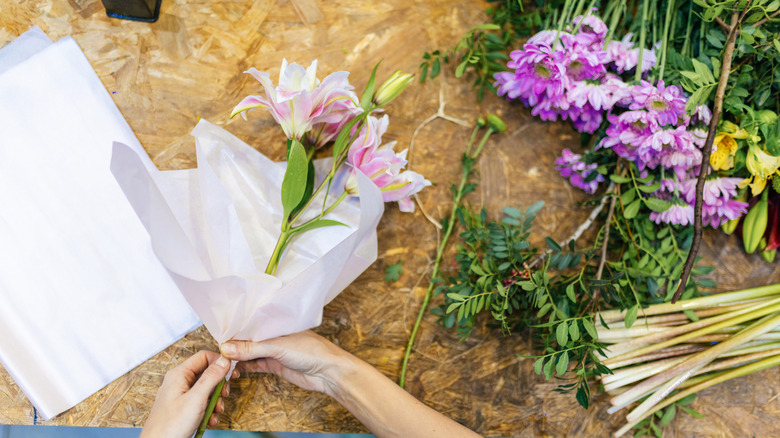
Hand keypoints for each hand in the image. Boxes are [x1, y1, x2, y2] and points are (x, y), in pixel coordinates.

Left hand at [141, 350, 236, 437]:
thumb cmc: (170, 426)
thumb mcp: (196, 399)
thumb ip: (211, 377)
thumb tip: (224, 360)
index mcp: (179, 375)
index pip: (204, 357)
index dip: (219, 363)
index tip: (231, 374)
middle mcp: (179, 382)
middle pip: (207, 374)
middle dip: (219, 386)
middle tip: (223, 396)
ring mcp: (180, 395)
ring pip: (206, 390)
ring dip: (215, 401)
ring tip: (215, 412)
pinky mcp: (183, 408)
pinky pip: (201, 402)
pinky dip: (208, 410)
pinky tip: (209, 420)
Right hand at [220, 330, 351, 396]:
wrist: (329, 373)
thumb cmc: (311, 351)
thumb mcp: (278, 346)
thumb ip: (252, 348)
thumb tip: (226, 348)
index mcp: (275, 322)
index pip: (250, 322)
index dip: (234, 328)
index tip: (217, 334)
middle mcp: (273, 334)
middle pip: (248, 338)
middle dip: (233, 344)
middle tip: (216, 351)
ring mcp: (274, 350)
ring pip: (250, 352)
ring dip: (237, 358)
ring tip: (222, 363)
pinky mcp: (275, 364)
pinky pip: (255, 365)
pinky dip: (245, 368)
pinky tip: (234, 370)